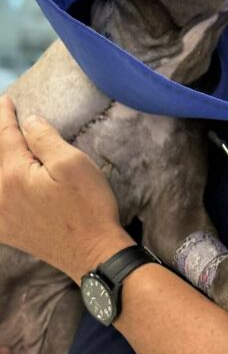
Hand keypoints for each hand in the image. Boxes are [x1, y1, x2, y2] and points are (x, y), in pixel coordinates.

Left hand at [0, 96, 131, 281]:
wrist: (92, 253)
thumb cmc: (88, 206)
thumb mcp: (72, 163)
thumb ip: (45, 138)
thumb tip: (29, 121)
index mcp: (13, 175)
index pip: (5, 136)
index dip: (5, 115)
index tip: (6, 100)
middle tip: (1, 117)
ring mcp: (0, 216)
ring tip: (2, 147)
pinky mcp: (7, 231)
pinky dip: (0, 184)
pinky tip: (4, 179)